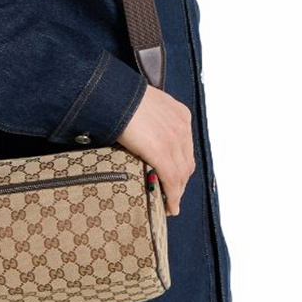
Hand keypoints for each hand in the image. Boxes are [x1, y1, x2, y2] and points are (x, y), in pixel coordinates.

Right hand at [116, 84, 195, 216]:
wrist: (115, 95)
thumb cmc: (122, 97)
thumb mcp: (146, 104)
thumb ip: (151, 119)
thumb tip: (141, 131)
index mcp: (179, 114)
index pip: (186, 147)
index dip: (181, 165)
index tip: (176, 177)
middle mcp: (181, 127)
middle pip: (187, 162)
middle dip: (181, 181)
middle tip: (171, 193)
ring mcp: (174, 141)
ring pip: (182, 174)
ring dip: (177, 191)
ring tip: (169, 203)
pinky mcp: (162, 153)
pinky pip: (171, 180)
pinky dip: (172, 195)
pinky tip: (169, 206)